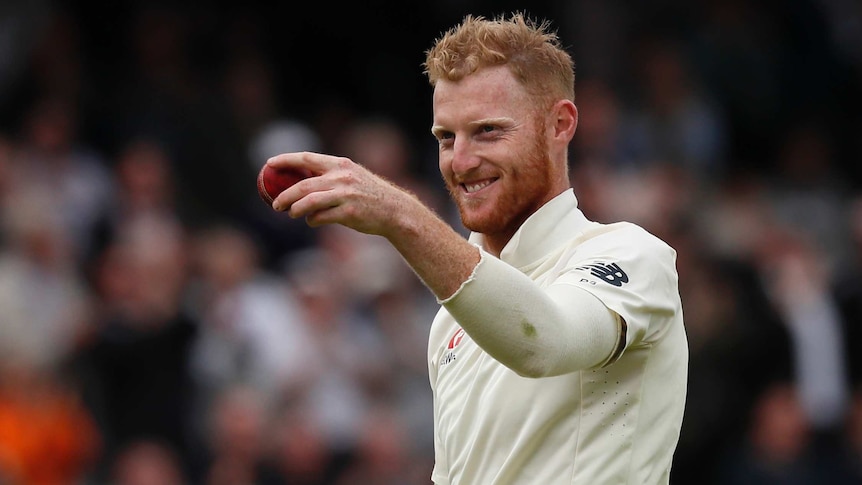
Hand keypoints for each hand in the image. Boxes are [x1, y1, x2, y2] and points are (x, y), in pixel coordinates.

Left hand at [266, 151, 417, 236]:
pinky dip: (313, 220)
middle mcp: (342, 177)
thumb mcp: (352, 177)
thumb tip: (300, 184)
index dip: (286, 160)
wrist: (394, 210)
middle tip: (275, 204)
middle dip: (285, 195)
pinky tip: (312, 221)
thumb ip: (330, 176)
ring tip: (290, 214)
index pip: (306, 159)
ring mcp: (346, 195)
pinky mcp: (349, 213)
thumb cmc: (369, 195)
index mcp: (340, 164)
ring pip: (309, 202)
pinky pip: (321, 217)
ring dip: (295, 209)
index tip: (269, 164)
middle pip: (303, 184)